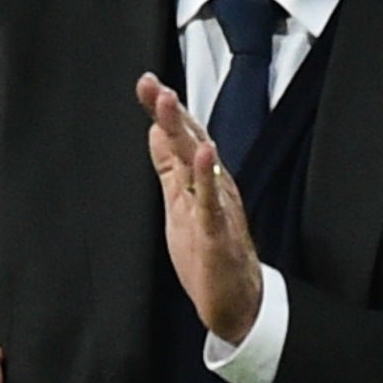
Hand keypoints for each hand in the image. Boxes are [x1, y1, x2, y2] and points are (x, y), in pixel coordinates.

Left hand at [135, 72, 262, 342]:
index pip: (182, 136)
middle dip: (171, 112)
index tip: (146, 82)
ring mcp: (218, 207)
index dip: (164, 110)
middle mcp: (214, 186)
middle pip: (191, 141)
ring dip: (185, 132)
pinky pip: (213, 202)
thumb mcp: (179, 202)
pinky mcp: (218, 233)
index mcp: (202, 179)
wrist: (236, 300)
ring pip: (201, 163)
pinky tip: (204, 155)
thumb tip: (154, 130)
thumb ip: (169, 166)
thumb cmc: (208, 251)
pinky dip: (208, 177)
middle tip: (153, 85)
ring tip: (169, 104)